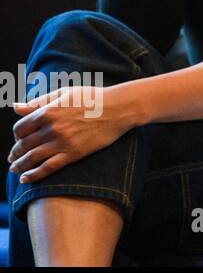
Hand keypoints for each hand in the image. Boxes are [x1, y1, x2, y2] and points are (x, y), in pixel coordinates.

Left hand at [9, 84, 137, 182]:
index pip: (20, 128)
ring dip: (19, 165)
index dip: (16, 135)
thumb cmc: (92, 97)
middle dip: (15, 152)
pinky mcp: (73, 153)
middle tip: (13, 157)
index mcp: (47, 112)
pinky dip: (33, 175)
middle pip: (23, 145)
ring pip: (31, 158)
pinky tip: (25, 179)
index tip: (20, 139)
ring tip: (15, 169)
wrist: (119, 108)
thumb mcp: (65, 94)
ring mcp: (62, 142)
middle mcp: (51, 128)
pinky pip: (47, 167)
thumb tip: (16, 107)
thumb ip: (39, 101)